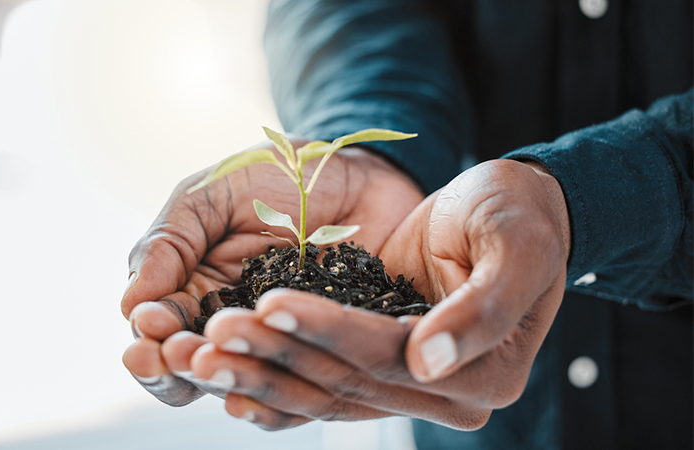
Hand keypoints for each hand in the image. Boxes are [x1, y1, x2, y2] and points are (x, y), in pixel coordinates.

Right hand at [121, 142, 423, 405]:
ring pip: (238, 376)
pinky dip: (280, 378)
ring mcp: (276, 336)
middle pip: (190, 366)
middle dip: (174, 365)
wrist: (359, 175)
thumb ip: (170, 242)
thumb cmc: (279, 176)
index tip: (150, 327)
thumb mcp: (212, 196)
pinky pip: (297, 372)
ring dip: (219, 376)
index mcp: (194, 287)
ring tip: (211, 362)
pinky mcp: (320, 344)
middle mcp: (230, 321)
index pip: (158, 329)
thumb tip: (129, 306)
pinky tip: (269, 367)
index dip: (148, 336)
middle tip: (176, 354)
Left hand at [164, 159, 569, 428]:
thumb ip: (482, 308)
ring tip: (202, 352)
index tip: (269, 303)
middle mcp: (445, 391)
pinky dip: (276, 384)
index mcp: (487, 372)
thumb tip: (426, 359)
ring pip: (325, 392)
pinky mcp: (381, 366)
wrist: (511, 210)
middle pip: (347, 382)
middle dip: (276, 356)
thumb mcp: (517, 248)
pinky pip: (324, 387)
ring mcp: (410, 385)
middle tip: (213, 333)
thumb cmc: (521, 218)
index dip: (328, 331)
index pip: (389, 356)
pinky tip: (229, 381)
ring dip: (262, 373)